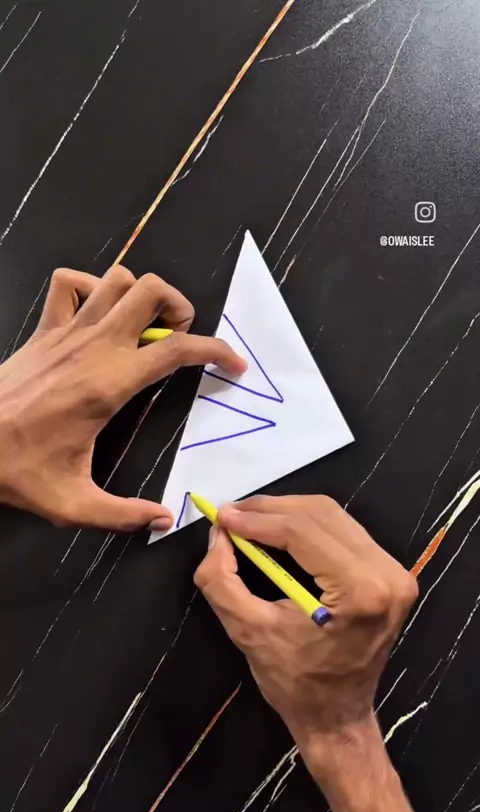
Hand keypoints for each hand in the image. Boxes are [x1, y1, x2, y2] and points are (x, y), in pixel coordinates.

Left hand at [0, 266, 245, 530]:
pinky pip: (68, 284)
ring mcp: (66, 332)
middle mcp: (93, 347)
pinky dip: (90, 287)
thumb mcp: (74, 505)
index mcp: (110, 385)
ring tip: (145, 326)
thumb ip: (125, 515)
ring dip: (140, 294)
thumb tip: (165, 520)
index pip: (178, 350)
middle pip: (150, 290)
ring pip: (115, 278)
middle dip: (179, 307)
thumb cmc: (18, 471)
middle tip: (180, 339)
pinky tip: (97, 316)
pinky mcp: (43, 330)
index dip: (217, 350)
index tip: (233, 365)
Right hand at [194, 495, 416, 757]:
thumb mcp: (248, 633)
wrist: (337, 717)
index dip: (257, 520)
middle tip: (231, 515)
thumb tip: (218, 534)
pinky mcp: (390, 573)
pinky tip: (277, 529)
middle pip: (321, 514)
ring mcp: (394, 572)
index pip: (303, 533)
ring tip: (248, 520)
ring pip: (333, 516)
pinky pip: (343, 530)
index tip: (222, 516)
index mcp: (361, 592)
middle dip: (270, 509)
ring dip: (287, 512)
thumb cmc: (295, 683)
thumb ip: (221, 580)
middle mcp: (387, 575)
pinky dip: (307, 525)